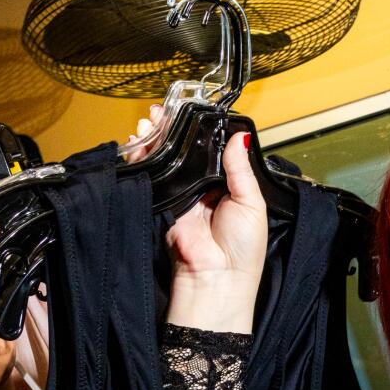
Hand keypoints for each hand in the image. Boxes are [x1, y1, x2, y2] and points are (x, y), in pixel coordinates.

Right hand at [127, 106, 266, 332]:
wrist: (218, 277)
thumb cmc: (243, 246)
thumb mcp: (251, 201)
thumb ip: (240, 168)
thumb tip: (239, 135)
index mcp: (227, 186)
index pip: (210, 151)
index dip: (198, 132)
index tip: (187, 112)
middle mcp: (202, 188)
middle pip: (183, 152)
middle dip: (170, 131)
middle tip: (160, 112)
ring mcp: (181, 196)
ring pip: (165, 161)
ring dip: (154, 140)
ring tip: (148, 122)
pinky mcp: (164, 205)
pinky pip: (153, 178)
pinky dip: (144, 159)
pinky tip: (139, 143)